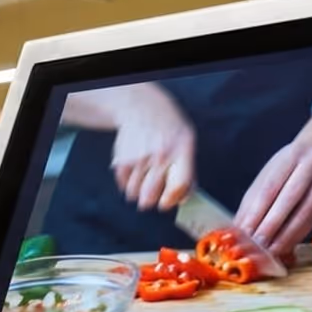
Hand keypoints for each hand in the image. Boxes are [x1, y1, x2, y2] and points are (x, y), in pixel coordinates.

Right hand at [107, 85, 196, 210]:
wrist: (144, 108)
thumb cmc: (170, 131)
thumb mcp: (187, 144)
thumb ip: (188, 172)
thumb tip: (182, 200)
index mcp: (182, 150)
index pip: (179, 184)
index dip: (172, 199)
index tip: (165, 203)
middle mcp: (161, 153)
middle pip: (151, 193)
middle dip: (148, 202)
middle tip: (149, 200)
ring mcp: (140, 155)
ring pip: (135, 192)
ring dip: (136, 195)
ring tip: (140, 186)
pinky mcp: (123, 157)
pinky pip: (123, 183)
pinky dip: (126, 185)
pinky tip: (132, 176)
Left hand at [235, 136, 311, 258]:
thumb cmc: (290, 163)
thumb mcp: (271, 170)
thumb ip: (256, 196)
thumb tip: (240, 226)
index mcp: (289, 157)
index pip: (270, 186)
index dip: (258, 211)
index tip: (246, 231)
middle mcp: (309, 166)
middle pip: (290, 198)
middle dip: (272, 225)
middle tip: (258, 246)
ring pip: (306, 211)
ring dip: (288, 234)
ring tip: (272, 250)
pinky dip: (299, 234)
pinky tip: (288, 245)